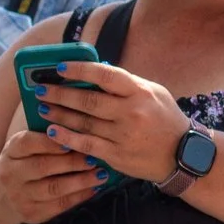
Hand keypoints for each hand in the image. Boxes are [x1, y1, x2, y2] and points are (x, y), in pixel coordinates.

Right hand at [0, 128, 108, 223]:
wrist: (3, 198)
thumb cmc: (25, 163)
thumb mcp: (26, 148)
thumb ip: (46, 136)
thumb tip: (77, 123)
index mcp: (11, 151)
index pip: (28, 143)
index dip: (50, 141)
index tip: (73, 139)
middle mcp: (10, 174)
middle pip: (43, 166)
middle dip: (72, 162)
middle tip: (95, 157)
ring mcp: (19, 196)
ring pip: (54, 188)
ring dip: (81, 181)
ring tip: (101, 174)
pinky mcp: (31, 213)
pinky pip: (59, 205)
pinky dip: (80, 196)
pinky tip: (95, 188)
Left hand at [34, 62, 192, 183]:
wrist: (183, 155)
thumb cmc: (165, 119)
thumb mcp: (154, 93)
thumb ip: (126, 84)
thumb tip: (95, 73)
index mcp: (140, 92)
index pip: (104, 75)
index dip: (79, 70)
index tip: (60, 68)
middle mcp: (131, 112)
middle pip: (88, 101)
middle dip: (60, 94)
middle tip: (41, 89)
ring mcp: (123, 135)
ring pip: (83, 122)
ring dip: (59, 114)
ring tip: (42, 108)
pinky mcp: (117, 155)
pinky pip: (86, 144)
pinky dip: (67, 137)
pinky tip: (52, 131)